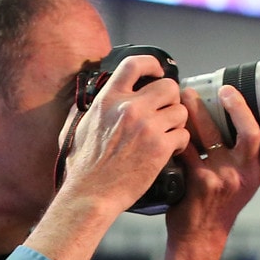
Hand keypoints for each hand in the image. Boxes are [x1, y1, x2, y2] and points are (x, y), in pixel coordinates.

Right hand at [56, 53, 189, 213]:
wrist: (91, 195)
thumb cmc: (82, 169)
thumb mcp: (76, 129)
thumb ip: (85, 110)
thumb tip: (88, 98)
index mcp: (108, 100)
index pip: (134, 65)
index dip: (151, 64)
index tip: (157, 71)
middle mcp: (129, 108)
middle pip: (169, 86)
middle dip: (171, 99)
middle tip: (165, 112)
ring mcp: (147, 127)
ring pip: (181, 110)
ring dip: (177, 122)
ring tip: (167, 134)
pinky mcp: (160, 148)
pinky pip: (184, 135)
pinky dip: (180, 143)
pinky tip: (170, 150)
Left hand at [163, 85, 259, 259]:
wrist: (199, 238)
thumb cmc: (218, 208)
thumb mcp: (242, 185)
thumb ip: (245, 160)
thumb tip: (237, 122)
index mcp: (256, 174)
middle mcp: (243, 174)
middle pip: (250, 134)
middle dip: (238, 108)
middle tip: (225, 90)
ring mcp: (221, 178)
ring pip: (211, 135)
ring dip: (198, 111)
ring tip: (187, 95)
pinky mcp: (198, 181)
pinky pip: (187, 149)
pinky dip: (178, 135)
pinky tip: (171, 123)